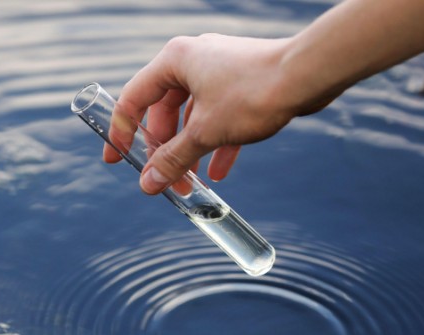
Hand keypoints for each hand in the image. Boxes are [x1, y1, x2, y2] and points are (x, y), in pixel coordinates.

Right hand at [104, 34, 314, 193]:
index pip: (132, 100)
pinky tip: (219, 172)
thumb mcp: (205, 132)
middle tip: (164, 180)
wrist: (309, 74)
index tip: (115, 161)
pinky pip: (217, 116)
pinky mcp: (239, 83)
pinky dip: (215, 143)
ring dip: (189, 151)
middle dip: (164, 151)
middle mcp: (192, 61)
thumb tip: (148, 183)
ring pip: (191, 117)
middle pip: (163, 113)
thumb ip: (172, 159)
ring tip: (190, 183)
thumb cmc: (254, 92)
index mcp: (173, 61)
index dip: (121, 134)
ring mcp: (217, 71)